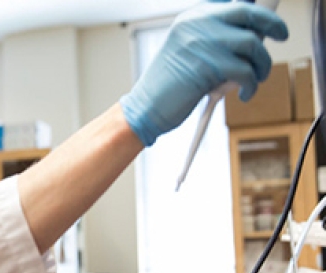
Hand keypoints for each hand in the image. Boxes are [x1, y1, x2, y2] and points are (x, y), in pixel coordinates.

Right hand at [119, 2, 287, 145]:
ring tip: (254, 79)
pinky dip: (251, 85)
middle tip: (282, 36)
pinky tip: (244, 93)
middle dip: (272, 25)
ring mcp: (202, 43)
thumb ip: (216, 40)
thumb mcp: (189, 52)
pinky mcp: (208, 65)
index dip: (258, 14)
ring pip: (252, 45)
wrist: (146, 107)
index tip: (270, 24)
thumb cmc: (169, 85)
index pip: (235, 5)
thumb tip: (254, 36)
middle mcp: (196, 24)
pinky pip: (246, 71)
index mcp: (191, 18)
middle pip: (247, 14)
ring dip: (261, 65)